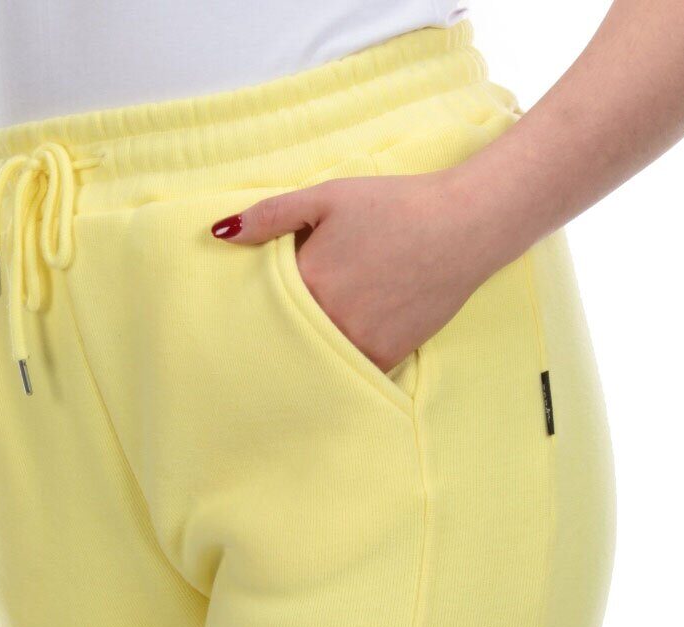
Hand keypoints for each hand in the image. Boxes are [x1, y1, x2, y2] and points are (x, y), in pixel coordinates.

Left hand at [211, 170, 502, 372]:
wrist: (463, 226)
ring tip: (292, 348)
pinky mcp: (385, 356)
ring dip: (304, 354)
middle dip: (274, 334)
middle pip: (286, 336)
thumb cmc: (394, 206)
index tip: (242, 307)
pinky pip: (348, 370)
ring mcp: (358, 343)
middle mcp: (330, 320)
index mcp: (308, 282)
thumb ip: (271, 216)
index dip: (252, 304)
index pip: (262, 305)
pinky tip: (328, 357)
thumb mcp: (328, 197)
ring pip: (315, 359)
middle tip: (252, 340)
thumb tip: (220, 233)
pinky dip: (337, 365)